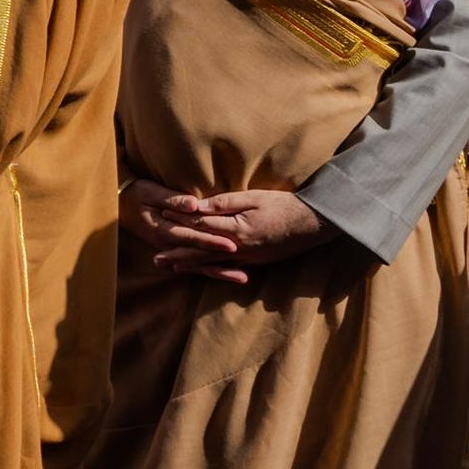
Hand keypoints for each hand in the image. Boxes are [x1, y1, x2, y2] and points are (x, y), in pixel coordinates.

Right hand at [122, 177, 236, 283]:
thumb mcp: (152, 192)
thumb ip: (173, 198)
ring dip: (220, 272)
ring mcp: (170, 248)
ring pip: (197, 264)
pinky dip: (209, 269)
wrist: (120, 204)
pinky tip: (226, 274)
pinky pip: (192, 263)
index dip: (212, 242)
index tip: (232, 246)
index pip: (192, 237)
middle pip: (198, 256)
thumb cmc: (137, 194)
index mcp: (163, 229)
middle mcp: (167, 243)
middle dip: (222, 264)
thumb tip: (194, 204)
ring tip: (242, 279)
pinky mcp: (172, 249)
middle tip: (244, 273)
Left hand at [139, 187, 325, 280]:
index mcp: (237, 228)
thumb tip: (199, 205)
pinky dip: (211, 270)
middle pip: (202, 251)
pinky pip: (229, 268)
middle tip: (155, 258)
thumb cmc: (284, 205)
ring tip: (170, 267)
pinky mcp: (256, 262)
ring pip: (213, 263)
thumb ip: (225, 202)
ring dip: (190, 265)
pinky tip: (201, 271)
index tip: (160, 218)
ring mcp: (248, 257)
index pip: (201, 225)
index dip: (180, 222)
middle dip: (177, 253)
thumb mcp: (254, 197)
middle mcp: (239, 247)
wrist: (313, 224)